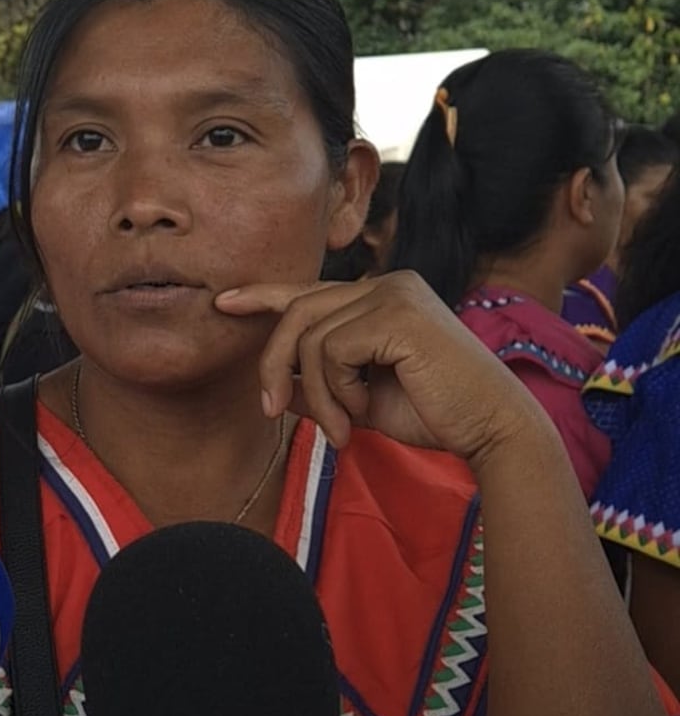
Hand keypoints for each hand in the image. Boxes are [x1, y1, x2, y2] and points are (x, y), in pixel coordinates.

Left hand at [215, 271, 546, 465]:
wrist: (491, 431)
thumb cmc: (433, 415)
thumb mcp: (360, 401)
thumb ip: (319, 386)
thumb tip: (276, 386)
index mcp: (381, 297)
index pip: (310, 291)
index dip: (264, 296)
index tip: (224, 304)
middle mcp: (388, 284)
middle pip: (297, 314)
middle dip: (274, 365)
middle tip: (271, 411)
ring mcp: (393, 293)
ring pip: (310, 338)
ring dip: (316, 393)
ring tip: (341, 427)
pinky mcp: (396, 313)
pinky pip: (331, 349)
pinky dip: (335, 389)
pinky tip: (362, 410)